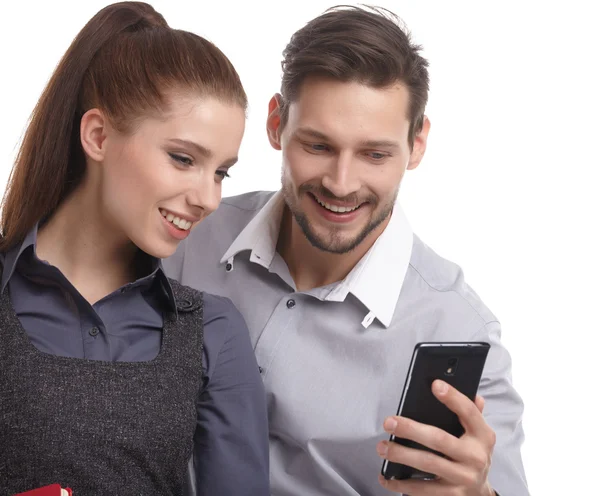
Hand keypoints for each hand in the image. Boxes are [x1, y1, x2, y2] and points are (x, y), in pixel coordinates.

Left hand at [376, 380, 495, 494]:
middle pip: (440, 439)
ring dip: (401, 455)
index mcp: (483, 436)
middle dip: (411, 430)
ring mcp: (463, 478)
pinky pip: (422, 490)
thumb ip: (473, 414)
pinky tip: (386, 477)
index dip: (453, 398)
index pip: (469, 413)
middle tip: (389, 423)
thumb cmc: (472, 456)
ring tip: (383, 448)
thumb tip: (473, 394)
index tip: (435, 385)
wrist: (480, 494)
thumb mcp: (478, 435)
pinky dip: (401, 484)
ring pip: (428, 463)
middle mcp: (475, 457)